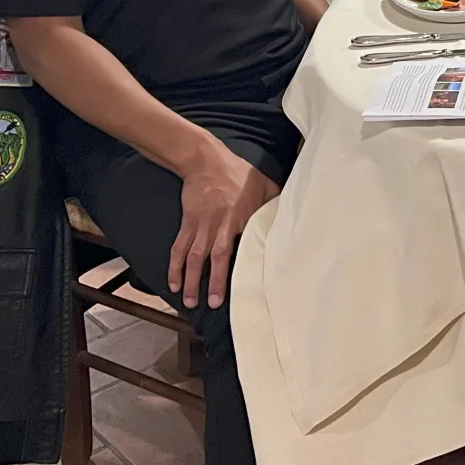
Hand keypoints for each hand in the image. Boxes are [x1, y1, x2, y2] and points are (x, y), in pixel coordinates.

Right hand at [169, 137, 278, 309]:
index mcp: (242, 217)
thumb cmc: (238, 173)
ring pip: (194, 257)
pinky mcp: (188, 223)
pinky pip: (179, 248)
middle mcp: (220, 224)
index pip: (241, 247)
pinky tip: (173, 282)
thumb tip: (291, 214)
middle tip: (211, 304)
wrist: (205, 160)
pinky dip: (175, 266)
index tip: (244, 287)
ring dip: (190, 280)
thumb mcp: (264, 184)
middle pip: (215, 258)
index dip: (240, 267)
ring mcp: (201, 225)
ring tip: (188, 301)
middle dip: (212, 282)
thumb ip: (275, 202)